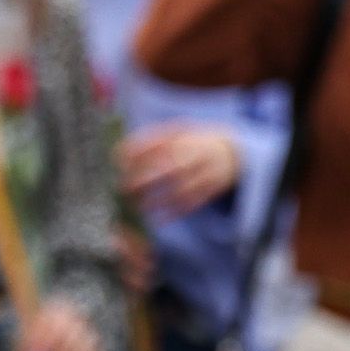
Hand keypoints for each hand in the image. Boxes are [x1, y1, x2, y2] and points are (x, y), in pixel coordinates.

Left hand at [122, 125, 243, 215]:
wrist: (233, 152)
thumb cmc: (192, 142)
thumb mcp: (177, 131)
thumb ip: (151, 138)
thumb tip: (119, 150)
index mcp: (182, 136)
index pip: (155, 144)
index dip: (135, 154)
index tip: (116, 164)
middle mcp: (193, 153)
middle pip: (166, 166)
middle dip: (144, 179)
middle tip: (123, 189)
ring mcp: (204, 171)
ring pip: (179, 188)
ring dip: (157, 200)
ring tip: (137, 207)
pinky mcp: (211, 188)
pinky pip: (192, 202)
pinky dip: (174, 212)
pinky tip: (158, 219)